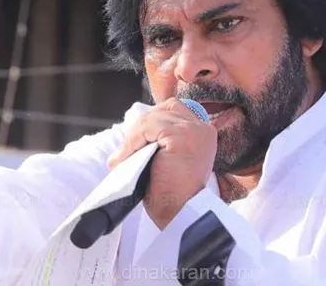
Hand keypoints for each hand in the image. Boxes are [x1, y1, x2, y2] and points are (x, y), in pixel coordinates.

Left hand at [108, 98, 216, 228]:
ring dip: (133, 137)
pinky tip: (126, 157)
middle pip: (162, 110)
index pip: (172, 111)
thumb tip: (132, 132)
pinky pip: (148, 128)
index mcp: (202, 133)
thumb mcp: (168, 160)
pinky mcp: (182, 137)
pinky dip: (133, 141)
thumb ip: (159, 141)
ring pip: (153, 118)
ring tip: (123, 158)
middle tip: (124, 153)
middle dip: (140, 129)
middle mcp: (203, 128)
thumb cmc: (172, 194)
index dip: (150, 124)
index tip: (135, 145)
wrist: (180, 215)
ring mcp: (194, 131)